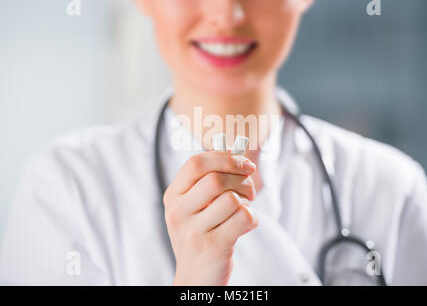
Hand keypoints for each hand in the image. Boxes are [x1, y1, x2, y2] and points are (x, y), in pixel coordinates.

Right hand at [163, 151, 258, 285]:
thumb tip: (234, 151)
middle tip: (249, 190)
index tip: (245, 164)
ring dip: (247, 202)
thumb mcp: (193, 207)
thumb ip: (208, 180)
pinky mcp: (213, 247)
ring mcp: (193, 231)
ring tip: (244, 209)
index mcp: (172, 196)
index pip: (196, 163)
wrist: (195, 277)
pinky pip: (243, 218)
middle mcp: (177, 212)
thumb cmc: (200, 234)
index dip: (225, 158)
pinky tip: (245, 225)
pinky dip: (252, 218)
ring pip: (231, 200)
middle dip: (242, 181)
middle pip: (216, 180)